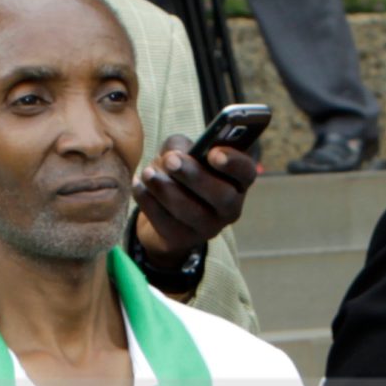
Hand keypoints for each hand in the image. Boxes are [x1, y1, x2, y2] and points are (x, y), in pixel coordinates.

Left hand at [130, 136, 257, 268]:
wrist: (164, 213)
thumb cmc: (180, 174)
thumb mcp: (183, 152)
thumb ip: (181, 145)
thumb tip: (173, 154)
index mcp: (237, 181)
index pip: (246, 172)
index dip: (233, 162)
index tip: (213, 152)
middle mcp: (229, 208)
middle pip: (221, 195)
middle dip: (194, 176)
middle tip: (171, 160)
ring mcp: (207, 228)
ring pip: (190, 211)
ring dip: (166, 189)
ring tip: (148, 173)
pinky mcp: (182, 240)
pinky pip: (165, 222)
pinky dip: (148, 201)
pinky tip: (139, 185)